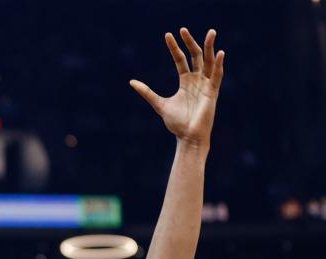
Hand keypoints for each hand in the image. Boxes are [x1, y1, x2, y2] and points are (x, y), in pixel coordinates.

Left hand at [130, 28, 224, 148]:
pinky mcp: (213, 92)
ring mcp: (206, 85)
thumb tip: (131, 82)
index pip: (181, 59)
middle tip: (184, 29)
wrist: (188, 137)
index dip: (175, 47)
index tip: (168, 35)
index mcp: (186, 81)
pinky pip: (217, 76)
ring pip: (209, 61)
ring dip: (210, 47)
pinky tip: (219, 53)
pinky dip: (219, 64)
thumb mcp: (159, 104)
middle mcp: (197, 80)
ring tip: (211, 32)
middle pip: (196, 56)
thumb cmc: (176, 123)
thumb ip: (147, 92)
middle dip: (191, 42)